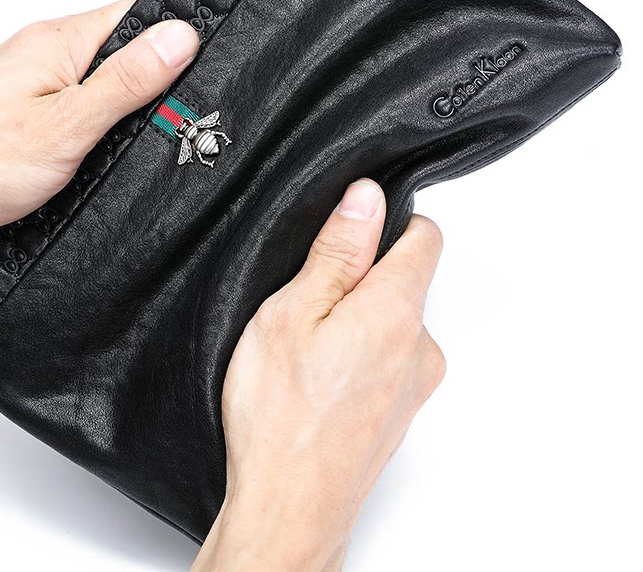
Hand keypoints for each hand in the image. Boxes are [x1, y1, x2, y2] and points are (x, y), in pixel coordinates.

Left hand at [0, 0, 198, 261]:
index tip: (208, 56)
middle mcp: (46, 58)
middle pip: (123, 51)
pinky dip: (103, 130)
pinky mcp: (29, 121)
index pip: (135, 14)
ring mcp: (36, 89)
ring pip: (103, 85)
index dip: (176, 31)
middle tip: (186, 112)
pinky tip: (112, 151)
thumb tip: (179, 38)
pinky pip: (81, 112)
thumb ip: (125, 82)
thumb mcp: (66, 125)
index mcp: (57, 43)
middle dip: (159, 79)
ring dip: (130, 109)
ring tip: (155, 133)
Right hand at [193, 180, 444, 571]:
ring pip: (392, 323)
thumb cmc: (281, 417)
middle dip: (361, 278)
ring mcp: (414, 385)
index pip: (425, 236)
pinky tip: (318, 381)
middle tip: (308, 304)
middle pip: (405, 280)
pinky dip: (359, 357)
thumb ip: (338, 251)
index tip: (351, 234)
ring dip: (357, 322)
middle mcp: (421, 347)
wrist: (289, 509)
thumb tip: (367, 198)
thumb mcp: (293, 312)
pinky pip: (387, 361)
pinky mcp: (400, 413)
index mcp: (397, 311)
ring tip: (308, 350)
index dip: (387, 222)